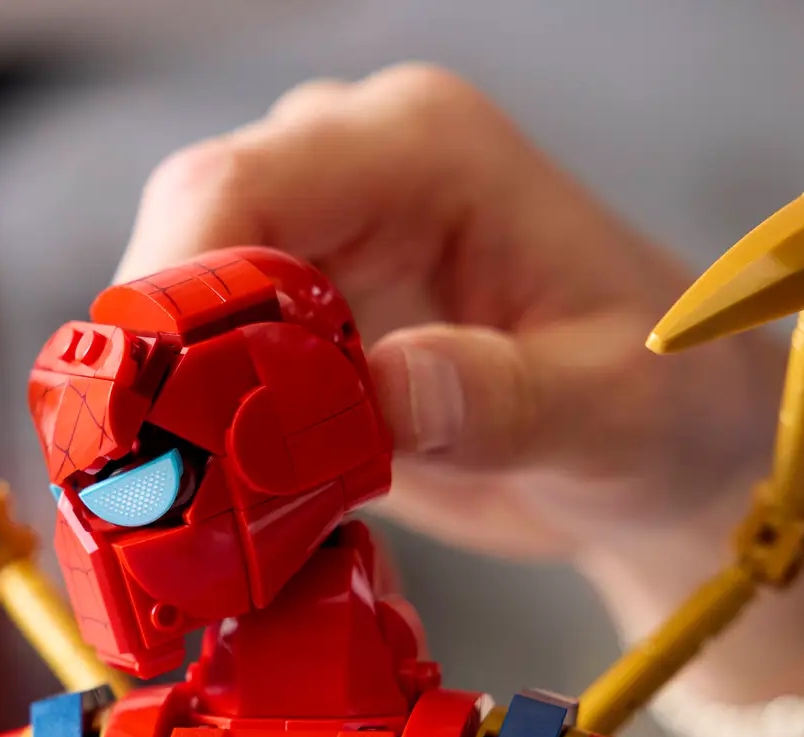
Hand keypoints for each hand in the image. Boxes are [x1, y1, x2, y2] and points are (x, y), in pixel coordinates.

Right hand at [115, 65, 803, 625]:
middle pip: (184, 240)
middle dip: (150, 365)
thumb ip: (501, 398)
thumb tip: (383, 392)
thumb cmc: (663, 402)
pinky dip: (190, 443)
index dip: (174, 290)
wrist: (661, 451)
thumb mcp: (608, 410)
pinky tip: (202, 518)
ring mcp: (316, 244)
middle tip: (140, 490)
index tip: (151, 413)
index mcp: (423, 148)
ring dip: (158, 414)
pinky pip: (205, 369)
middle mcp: (351, 174)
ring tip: (164, 521)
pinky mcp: (298, 321)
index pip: (247, 183)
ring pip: (175, 310)